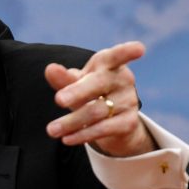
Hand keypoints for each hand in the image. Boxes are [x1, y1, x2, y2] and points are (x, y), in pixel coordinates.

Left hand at [45, 41, 156, 156]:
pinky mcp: (129, 122)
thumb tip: (50, 69)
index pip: (118, 55)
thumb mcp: (77, 83)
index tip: (139, 49)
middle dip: (77, 91)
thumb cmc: (90, 92)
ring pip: (96, 111)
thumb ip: (64, 78)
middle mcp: (123, 79)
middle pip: (98, 83)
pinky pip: (103, 129)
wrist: (111, 121)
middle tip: (58, 100)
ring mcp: (129, 100)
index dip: (127, 51)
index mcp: (109, 64)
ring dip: (71, 121)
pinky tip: (67, 139)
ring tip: (51, 130)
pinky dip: (83, 134)